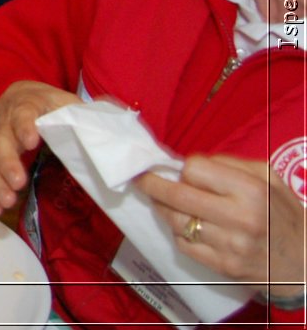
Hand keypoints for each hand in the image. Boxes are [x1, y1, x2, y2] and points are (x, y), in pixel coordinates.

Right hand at [0, 80, 79, 215]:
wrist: (21, 95)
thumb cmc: (53, 105)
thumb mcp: (71, 105)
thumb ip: (90, 122)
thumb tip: (119, 144)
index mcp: (30, 104)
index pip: (24, 112)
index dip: (25, 126)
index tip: (30, 142)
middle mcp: (7, 121)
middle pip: (2, 140)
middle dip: (8, 162)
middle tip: (18, 182)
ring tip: (9, 202)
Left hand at [138, 155, 306, 296]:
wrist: (303, 262)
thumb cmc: (283, 213)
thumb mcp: (268, 178)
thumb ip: (229, 164)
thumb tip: (190, 163)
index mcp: (251, 190)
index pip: (195, 169)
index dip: (186, 168)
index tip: (185, 170)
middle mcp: (239, 217)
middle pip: (177, 195)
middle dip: (152, 183)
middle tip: (140, 177)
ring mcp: (229, 245)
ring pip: (175, 220)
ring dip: (161, 207)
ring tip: (158, 199)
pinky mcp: (222, 266)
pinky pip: (183, 244)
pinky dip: (178, 232)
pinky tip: (183, 224)